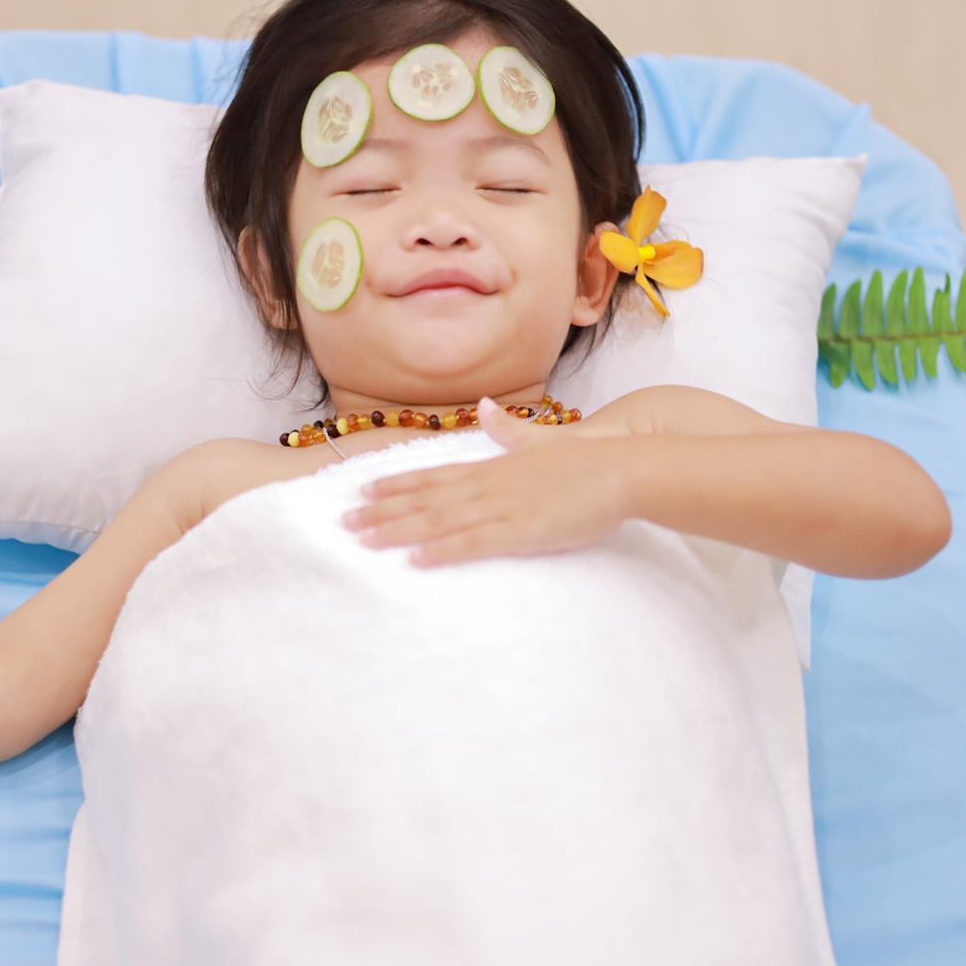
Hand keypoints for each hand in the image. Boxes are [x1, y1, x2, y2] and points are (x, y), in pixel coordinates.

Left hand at [340, 396, 635, 566]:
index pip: (433, 476)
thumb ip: (510, 430)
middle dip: (382, 511)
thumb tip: (488, 405)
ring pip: (439, 521)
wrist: (623, 469)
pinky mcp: (521, 531)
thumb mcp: (543, 440)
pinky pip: (474, 544)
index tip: (362, 491)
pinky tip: (415, 559)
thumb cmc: (588, 462)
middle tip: (343, 522)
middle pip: (425, 499)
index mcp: (492, 467)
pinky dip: (442, 551)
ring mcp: (502, 507)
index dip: (396, 484)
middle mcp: (488, 485)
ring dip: (398, 531)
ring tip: (363, 540)